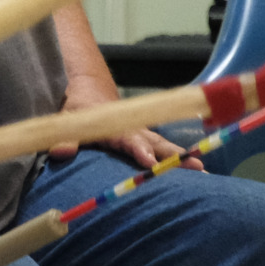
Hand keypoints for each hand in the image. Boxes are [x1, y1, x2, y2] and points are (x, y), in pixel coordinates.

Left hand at [49, 73, 191, 171]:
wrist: (90, 93)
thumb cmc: (79, 110)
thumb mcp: (67, 121)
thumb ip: (65, 138)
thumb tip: (60, 153)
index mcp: (115, 127)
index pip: (129, 140)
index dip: (139, 150)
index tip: (149, 162)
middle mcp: (134, 131)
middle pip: (157, 144)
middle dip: (175, 156)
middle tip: (196, 167)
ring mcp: (143, 135)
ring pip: (166, 147)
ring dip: (184, 158)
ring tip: (204, 171)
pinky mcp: (146, 140)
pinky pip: (165, 151)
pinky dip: (181, 159)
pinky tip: (199, 173)